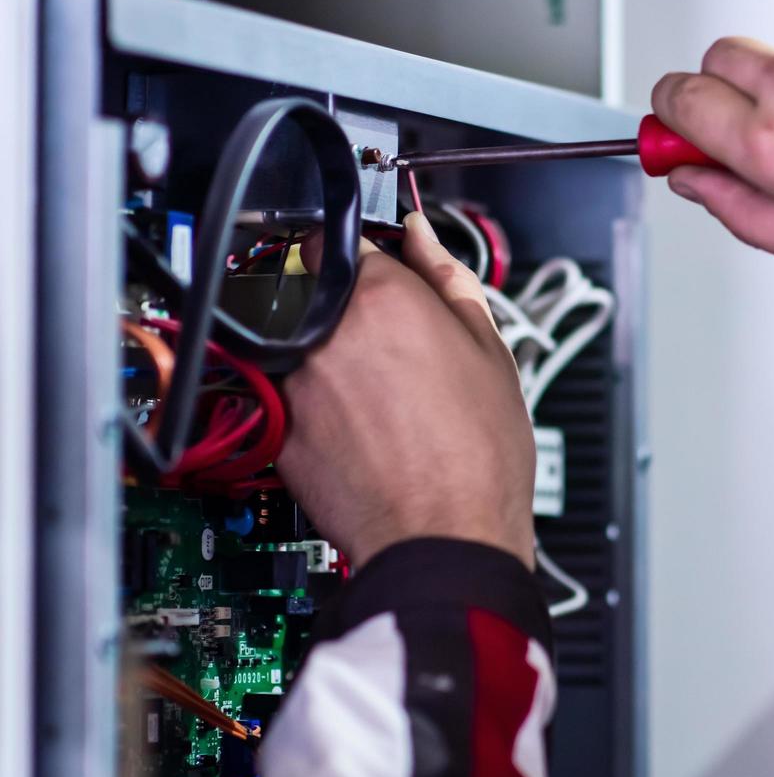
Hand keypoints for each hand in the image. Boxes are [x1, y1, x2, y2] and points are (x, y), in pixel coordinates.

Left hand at [276, 212, 535, 569]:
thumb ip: (450, 280)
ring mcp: (295, 384)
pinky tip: (365, 432)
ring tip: (384, 400)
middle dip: (345, 310)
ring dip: (330, 360)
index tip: (374, 271)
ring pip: (301, 347)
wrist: (445, 539)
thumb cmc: (478, 455)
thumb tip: (423, 239)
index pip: (340, 238)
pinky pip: (292, 399)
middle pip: (316, 293)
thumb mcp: (490, 351)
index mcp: (381, 299)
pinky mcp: (279, 431)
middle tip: (394, 348)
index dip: (361, 255)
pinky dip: (319, 408)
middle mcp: (325, 334)